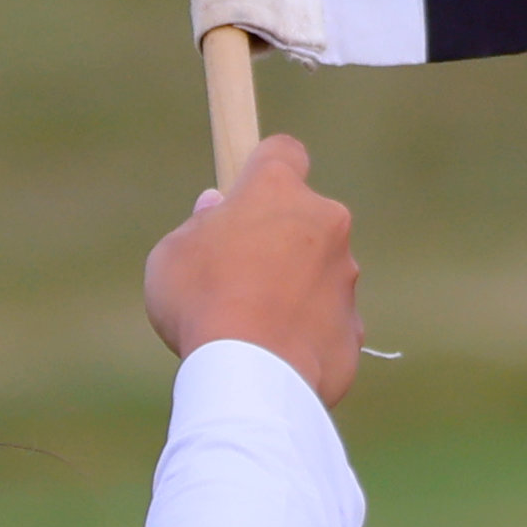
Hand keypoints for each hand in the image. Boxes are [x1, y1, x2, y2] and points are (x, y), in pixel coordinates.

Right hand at [141, 125, 365, 402]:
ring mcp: (346, 275)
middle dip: (277, 238)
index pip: (283, 152)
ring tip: (250, 325)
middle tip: (235, 274)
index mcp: (277, 191)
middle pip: (304, 217)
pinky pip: (326, 321)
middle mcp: (325, 222)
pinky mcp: (354, 326)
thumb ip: (199, 226)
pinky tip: (272, 355)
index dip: (262, 168)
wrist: (251, 375)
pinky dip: (304, 332)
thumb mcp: (172, 254)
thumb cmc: (202, 303)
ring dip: (292, 287)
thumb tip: (216, 212)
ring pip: (318, 271)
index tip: (244, 191)